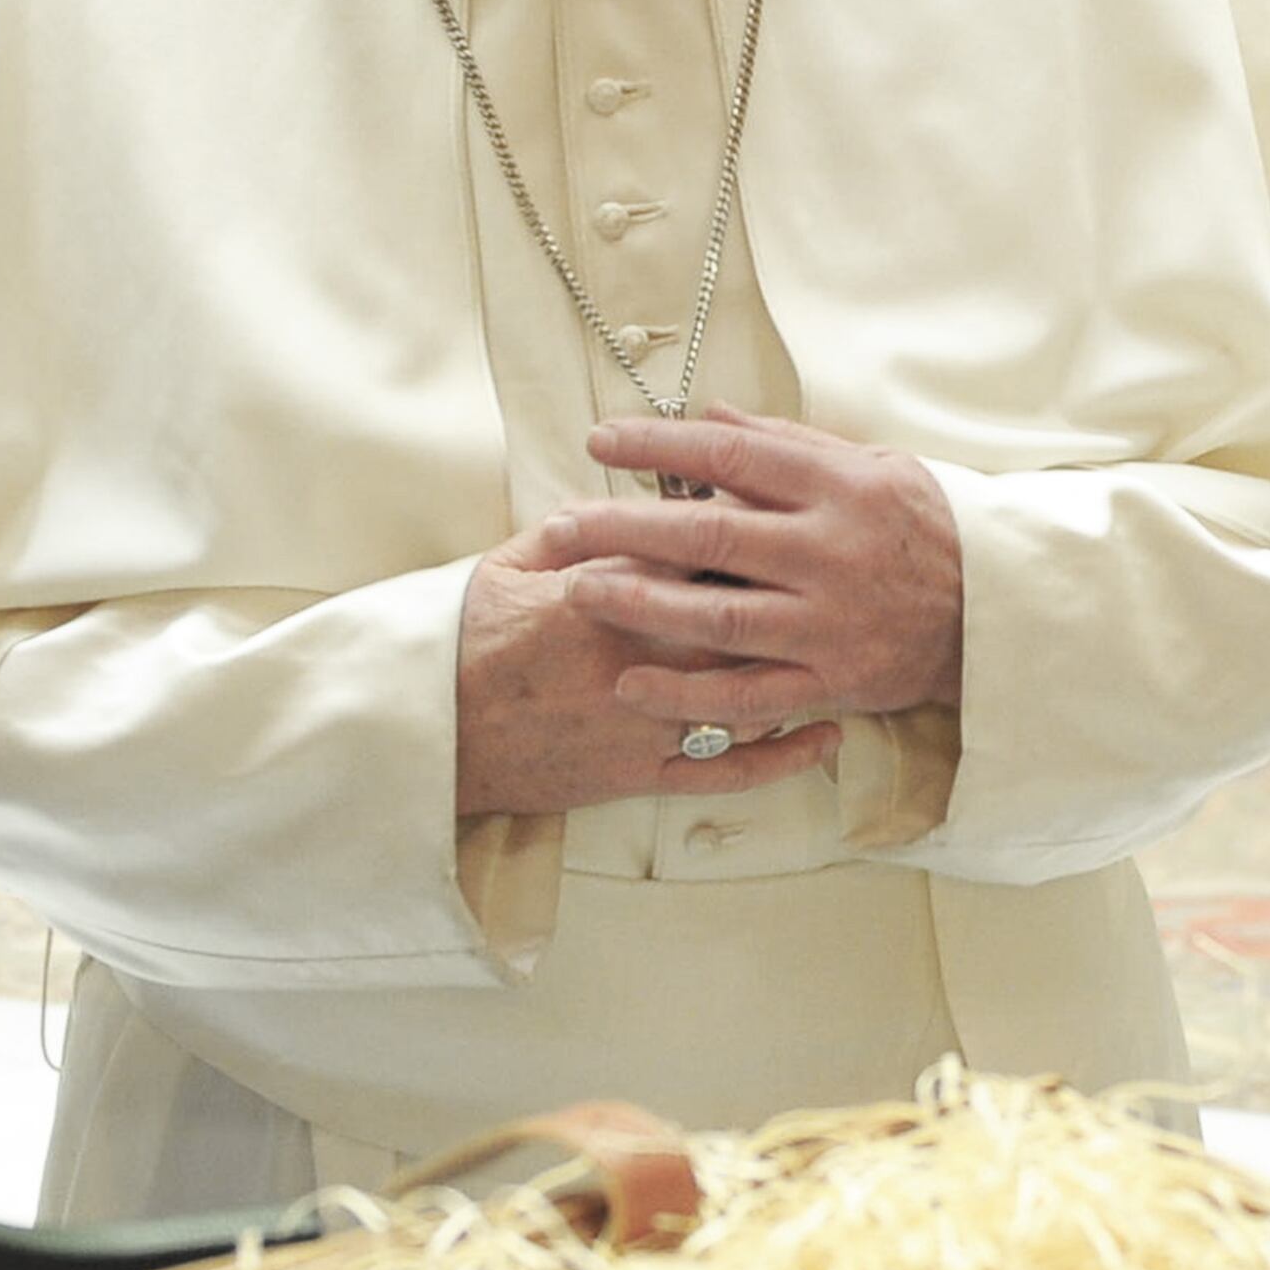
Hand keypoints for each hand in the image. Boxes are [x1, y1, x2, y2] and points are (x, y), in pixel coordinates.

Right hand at [455, 520, 840, 820]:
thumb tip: (624, 493)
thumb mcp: (509, 565)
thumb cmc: (464, 642)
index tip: (783, 510)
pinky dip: (783, 756)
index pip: (698, 548)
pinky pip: (726, 770)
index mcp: (606, 593)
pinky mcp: (637, 776)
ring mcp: (643, 721)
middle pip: (741, 614)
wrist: (427, 731)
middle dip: (790, 591)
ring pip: (748, 690)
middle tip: (833, 572)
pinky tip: (825, 733)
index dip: (748, 526)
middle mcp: (638, 655)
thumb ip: (572, 530)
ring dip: (802, 666)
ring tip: (842, 644)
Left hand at [525, 403, 964, 735]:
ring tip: (578, 591)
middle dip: (623, 528)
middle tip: (559, 524)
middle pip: (708, 536)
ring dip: (640, 605)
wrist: (998, 610)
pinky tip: (631, 683)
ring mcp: (829, 622)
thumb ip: (786, 444)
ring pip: (717, 616)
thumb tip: (707, 418)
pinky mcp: (831, 680)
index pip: (731, 457)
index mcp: (840, 488)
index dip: (658, 446)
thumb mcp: (871, 464)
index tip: (600, 441)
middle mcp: (831, 553)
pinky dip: (687, 693)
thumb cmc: (926, 527)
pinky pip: (747, 694)